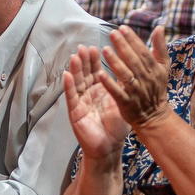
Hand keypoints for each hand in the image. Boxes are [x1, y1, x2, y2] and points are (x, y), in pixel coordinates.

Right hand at [62, 45, 131, 162]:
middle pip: (85, 74)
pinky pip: (71, 97)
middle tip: (84, 47)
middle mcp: (89, 94)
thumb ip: (120, 85)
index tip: (95, 47)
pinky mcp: (75, 112)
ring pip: (77, 82)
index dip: (95, 60)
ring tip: (75, 56)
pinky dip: (69, 86)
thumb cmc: (116, 126)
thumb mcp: (120, 101)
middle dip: (84, 61)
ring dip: (75, 69)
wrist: (111, 147)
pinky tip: (67, 75)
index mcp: (100, 90)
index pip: (96, 71)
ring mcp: (81, 102)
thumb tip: (128, 66)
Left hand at [95, 26, 173, 129]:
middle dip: (123, 46)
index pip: (143, 52)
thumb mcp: (163, 67)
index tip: (122, 28)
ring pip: (125, 75)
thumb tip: (160, 27)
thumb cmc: (157, 87)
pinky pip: (117, 92)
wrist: (154, 116)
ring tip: (105, 49)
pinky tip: (100, 74)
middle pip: (133, 61)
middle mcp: (146, 79)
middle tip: (112, 33)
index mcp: (155, 69)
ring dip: (115, 62)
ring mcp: (136, 92)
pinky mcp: (126, 103)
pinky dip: (110, 84)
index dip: (133, 39)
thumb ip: (160, 47)